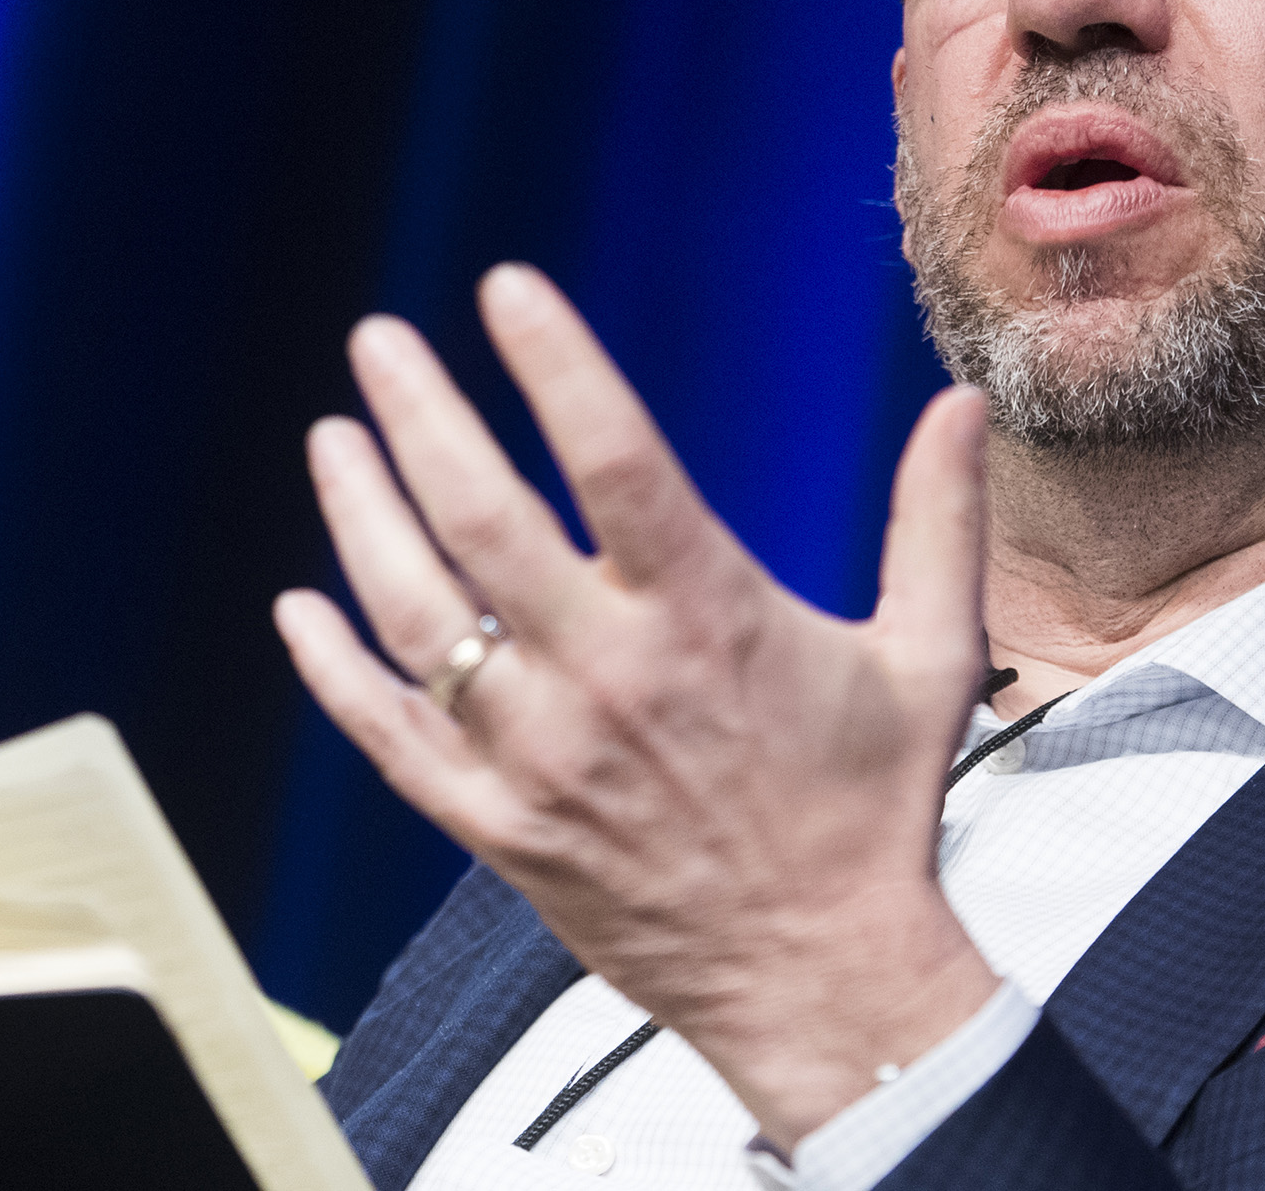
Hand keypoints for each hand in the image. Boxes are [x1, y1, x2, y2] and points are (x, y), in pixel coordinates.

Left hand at [274, 264, 1001, 1147]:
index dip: (552, 363)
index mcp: (709, 618)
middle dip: (420, 415)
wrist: (822, 978)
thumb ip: (938, 521)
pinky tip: (301, 610)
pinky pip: (393, 740)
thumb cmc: (874, 810)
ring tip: (332, 438)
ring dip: (361, 519)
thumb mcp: (931, 656)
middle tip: (377, 340)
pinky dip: (336, 672)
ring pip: (419, 619)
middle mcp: (610, 678)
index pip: (612, 457)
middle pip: (484, 520)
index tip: (504, 287)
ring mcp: (540, 758)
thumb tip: (963, 405)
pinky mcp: (500, 829)